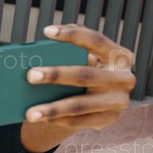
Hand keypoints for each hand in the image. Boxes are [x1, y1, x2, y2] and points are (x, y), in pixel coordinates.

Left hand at [21, 24, 135, 151]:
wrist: (103, 99)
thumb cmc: (88, 70)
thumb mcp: (87, 57)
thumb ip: (72, 46)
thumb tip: (42, 44)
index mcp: (119, 55)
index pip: (95, 40)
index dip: (72, 35)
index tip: (47, 31)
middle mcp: (123, 77)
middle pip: (84, 75)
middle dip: (55, 75)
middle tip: (30, 76)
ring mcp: (118, 101)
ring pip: (80, 104)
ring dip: (52, 109)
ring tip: (29, 112)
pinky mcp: (109, 119)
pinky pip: (79, 121)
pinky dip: (58, 120)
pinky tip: (42, 118)